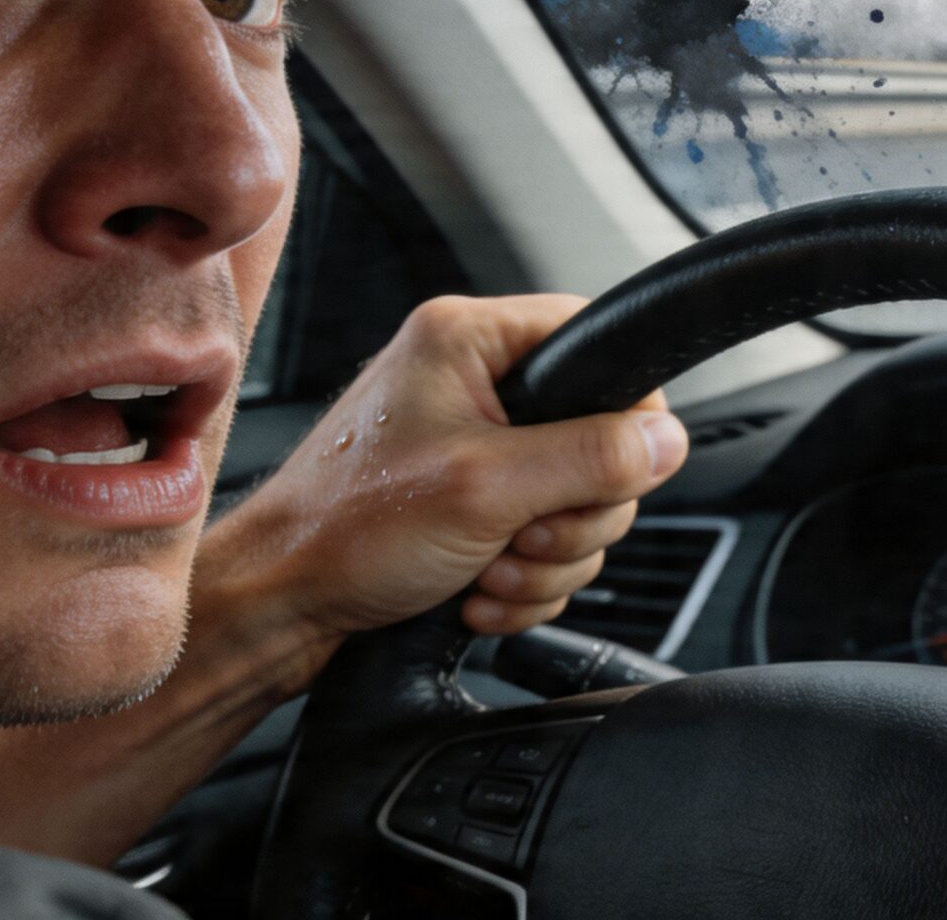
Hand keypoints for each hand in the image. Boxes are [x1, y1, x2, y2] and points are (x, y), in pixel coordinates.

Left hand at [219, 294, 686, 641]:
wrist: (279, 607)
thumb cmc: (340, 531)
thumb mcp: (487, 488)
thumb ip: (590, 457)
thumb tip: (667, 440)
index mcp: (470, 339)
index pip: (599, 343)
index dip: (622, 414)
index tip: (605, 469)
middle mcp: (473, 381)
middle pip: (601, 438)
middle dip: (572, 513)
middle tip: (523, 535)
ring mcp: (474, 445)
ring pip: (577, 500)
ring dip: (546, 557)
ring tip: (488, 571)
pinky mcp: (473, 501)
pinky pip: (545, 540)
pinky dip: (522, 579)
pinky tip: (477, 589)